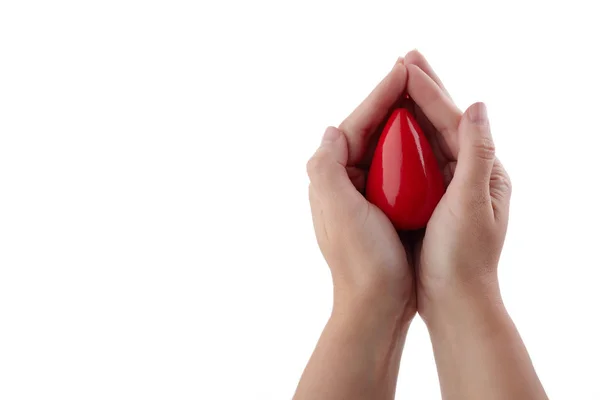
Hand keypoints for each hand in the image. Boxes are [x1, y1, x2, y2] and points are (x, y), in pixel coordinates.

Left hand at [306, 59, 414, 323]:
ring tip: (424, 95)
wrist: (376, 304)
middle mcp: (342, 181)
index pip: (356, 124)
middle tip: (416, 71)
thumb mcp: (337, 209)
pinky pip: (395, 167)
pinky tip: (428, 139)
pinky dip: (410, 149)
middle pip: (369, 130)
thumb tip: (331, 129)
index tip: (404, 69)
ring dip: (402, 121)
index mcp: (329, 177)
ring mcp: (361, 194)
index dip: (380, 95)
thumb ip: (327, 165)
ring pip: (383, 146)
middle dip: (391, 101)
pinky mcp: (380, 207)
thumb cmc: (360, 260)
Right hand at [402, 51, 511, 320]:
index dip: (431, 90)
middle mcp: (469, 173)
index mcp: (485, 171)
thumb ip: (478, 153)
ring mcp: (449, 186)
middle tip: (405, 57)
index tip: (408, 64)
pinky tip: (387, 129)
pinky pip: (415, 159)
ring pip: (427, 138)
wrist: (454, 301)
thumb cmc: (465, 259)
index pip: (455, 120)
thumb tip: (478, 104)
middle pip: (442, 121)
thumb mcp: (473, 204)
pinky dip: (402, 139)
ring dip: (410, 109)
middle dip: (422, 90)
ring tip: (395, 83)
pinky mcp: (431, 199)